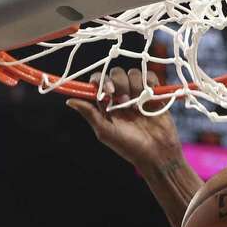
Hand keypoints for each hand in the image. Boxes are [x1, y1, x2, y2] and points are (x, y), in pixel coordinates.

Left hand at [66, 67, 181, 170]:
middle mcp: (120, 97)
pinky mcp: (153, 92)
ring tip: (139, 105)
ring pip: (132, 73)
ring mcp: (137, 93)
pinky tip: (150, 95)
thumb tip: (69, 101)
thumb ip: (90, 114)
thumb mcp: (106, 132)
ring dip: (135, 86)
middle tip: (125, 103)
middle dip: (120, 85)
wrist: (158, 153)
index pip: (98, 82)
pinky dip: (150, 81)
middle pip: (115, 74)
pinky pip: (149, 75)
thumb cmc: (130, 147)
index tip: (109, 91)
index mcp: (107, 105)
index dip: (101, 81)